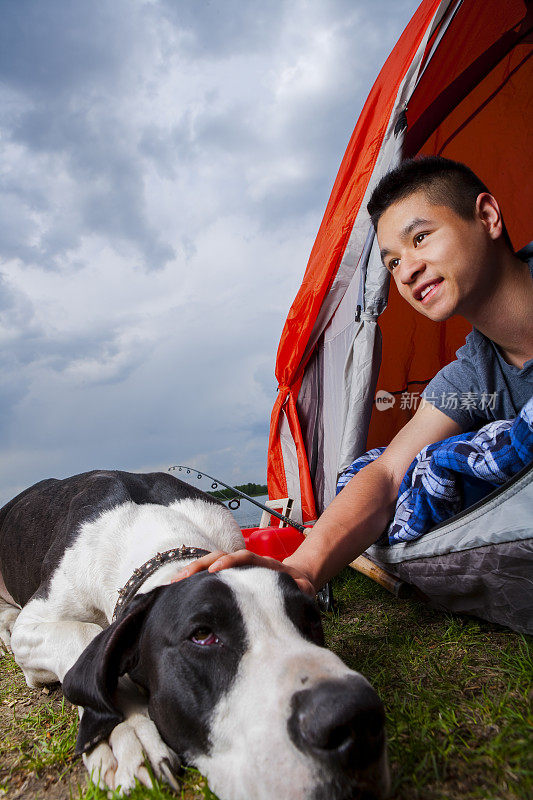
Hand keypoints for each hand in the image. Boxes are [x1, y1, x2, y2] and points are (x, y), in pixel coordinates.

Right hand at [171, 549, 316, 596]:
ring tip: (173, 583)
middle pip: (220, 556)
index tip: (216, 572)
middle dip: (200, 564)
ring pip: (211, 563)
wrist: (297, 579)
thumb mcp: (304, 589)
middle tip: (182, 578)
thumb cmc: (298, 587)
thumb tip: (298, 589)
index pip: (244, 558)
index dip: (230, 562)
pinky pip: (209, 574)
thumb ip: (300, 589)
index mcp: (263, 564)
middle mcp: (246, 563)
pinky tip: (178, 589)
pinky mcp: (230, 577)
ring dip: (192, 570)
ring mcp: (237, 568)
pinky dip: (194, 578)